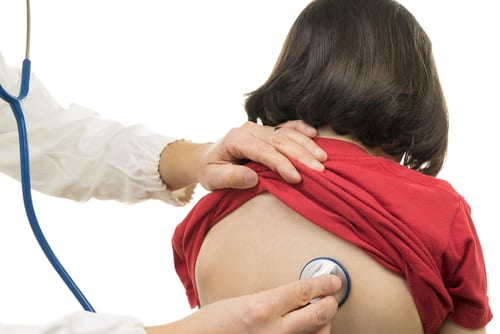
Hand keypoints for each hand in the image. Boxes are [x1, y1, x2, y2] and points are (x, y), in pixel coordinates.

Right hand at [145, 275, 340, 333]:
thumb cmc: (216, 320)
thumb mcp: (245, 300)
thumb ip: (276, 300)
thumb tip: (302, 296)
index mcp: (262, 307)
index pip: (304, 291)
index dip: (323, 284)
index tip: (333, 280)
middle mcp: (273, 330)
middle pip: (318, 315)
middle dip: (330, 304)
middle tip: (332, 297)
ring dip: (324, 323)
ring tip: (320, 314)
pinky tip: (308, 330)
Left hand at [159, 120, 326, 190]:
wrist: (206, 157)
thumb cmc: (209, 170)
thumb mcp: (212, 178)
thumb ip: (230, 178)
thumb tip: (253, 178)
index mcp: (236, 139)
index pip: (263, 151)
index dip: (281, 164)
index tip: (296, 177)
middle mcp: (249, 130)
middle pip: (279, 141)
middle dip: (301, 155)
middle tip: (319, 170)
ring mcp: (259, 128)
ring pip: (286, 134)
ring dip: (306, 145)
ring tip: (322, 158)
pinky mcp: (266, 130)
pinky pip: (286, 126)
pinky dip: (301, 129)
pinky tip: (315, 134)